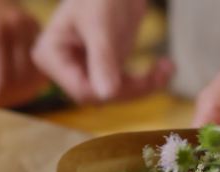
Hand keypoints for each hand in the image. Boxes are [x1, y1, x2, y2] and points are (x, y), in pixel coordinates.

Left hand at [0, 0, 45, 106]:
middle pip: (22, 80)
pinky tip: (16, 81)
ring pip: (36, 75)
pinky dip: (31, 78)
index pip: (1, 81)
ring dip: (22, 91)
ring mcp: (32, 29)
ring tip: (5, 94)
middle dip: (7, 97)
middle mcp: (18, 30)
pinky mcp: (39, 29)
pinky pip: (42, 63)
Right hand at [32, 0, 172, 102]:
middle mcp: (64, 67)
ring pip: (116, 94)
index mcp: (51, 55)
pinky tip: (166, 67)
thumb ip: (103, 60)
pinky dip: (147, 80)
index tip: (146, 80)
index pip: (82, 90)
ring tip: (167, 67)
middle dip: (134, 88)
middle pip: (101, 96)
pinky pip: (126, 85)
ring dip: (145, 85)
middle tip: (163, 72)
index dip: (113, 91)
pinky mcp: (105, 68)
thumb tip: (106, 96)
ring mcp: (85, 68)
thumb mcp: (101, 25)